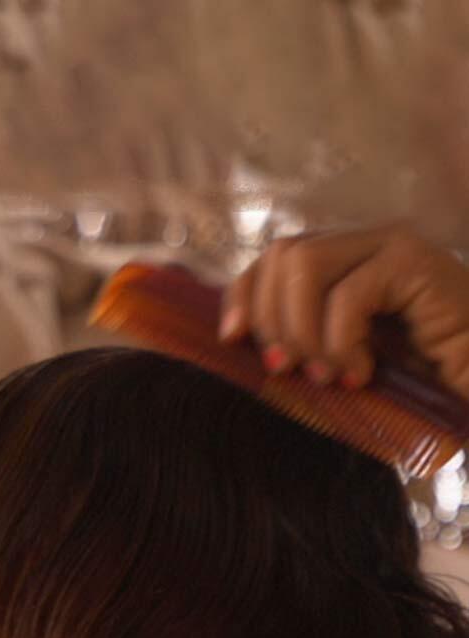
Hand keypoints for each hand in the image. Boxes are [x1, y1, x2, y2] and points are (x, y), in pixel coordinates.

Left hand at [219, 223, 468, 398]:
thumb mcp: (343, 360)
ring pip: (306, 265)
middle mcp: (364, 242)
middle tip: (288, 370)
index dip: (242, 294)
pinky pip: (348, 296)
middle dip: (271, 319)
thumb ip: (304, 343)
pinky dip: (342, 342)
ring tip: (327, 375)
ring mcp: (390, 244)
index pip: (272, 257)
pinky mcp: (413, 262)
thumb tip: (243, 345)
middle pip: (282, 254)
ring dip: (303, 330)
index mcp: (344, 260)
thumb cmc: (419, 379)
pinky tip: (361, 373)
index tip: (233, 340)